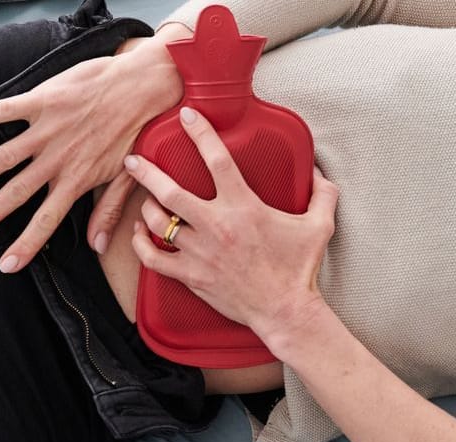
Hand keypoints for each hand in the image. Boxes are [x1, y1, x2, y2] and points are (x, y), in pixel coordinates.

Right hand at [0, 25, 190, 272]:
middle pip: (17, 192)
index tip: (6, 265)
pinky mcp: (43, 100)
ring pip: (5, 157)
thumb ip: (108, 211)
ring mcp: (48, 129)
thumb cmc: (138, 131)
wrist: (143, 85)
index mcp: (78, 179)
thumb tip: (97, 247)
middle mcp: (59, 158)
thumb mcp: (128, 176)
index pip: (47, 219)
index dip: (26, 244)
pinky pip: (4, 111)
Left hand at [126, 107, 339, 341]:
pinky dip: (140, 245)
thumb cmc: (299, 269)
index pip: (217, 160)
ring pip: (157, 222)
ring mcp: (199, 252)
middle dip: (146, 173)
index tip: (186, 116)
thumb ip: (322, 194)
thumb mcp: (319, 226)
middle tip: (133, 161)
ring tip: (146, 200)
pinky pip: (153, 258)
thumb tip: (320, 172)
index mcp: (244, 207)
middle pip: (170, 191)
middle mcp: (216, 226)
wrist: (285, 311)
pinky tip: (138, 235)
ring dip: (147, 208)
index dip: (200, 134)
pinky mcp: (191, 276)